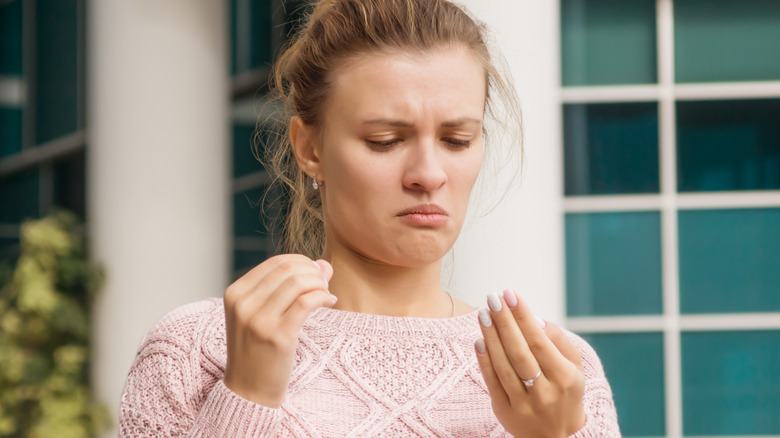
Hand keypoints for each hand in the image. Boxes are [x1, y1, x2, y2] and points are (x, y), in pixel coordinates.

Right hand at [223, 254, 335, 406]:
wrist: (249, 391)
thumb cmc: (259, 349)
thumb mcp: (264, 314)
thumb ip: (290, 287)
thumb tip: (323, 263)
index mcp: (235, 294)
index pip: (275, 263)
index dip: (301, 262)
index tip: (315, 273)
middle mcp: (243, 304)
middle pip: (287, 270)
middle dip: (312, 272)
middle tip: (324, 283)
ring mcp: (258, 320)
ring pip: (298, 283)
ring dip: (319, 283)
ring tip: (326, 293)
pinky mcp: (278, 336)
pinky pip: (307, 302)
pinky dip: (323, 297)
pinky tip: (329, 302)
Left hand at [475, 290, 585, 437]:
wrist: (558, 437)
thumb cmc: (565, 393)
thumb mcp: (575, 368)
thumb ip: (559, 341)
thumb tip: (535, 319)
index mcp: (565, 377)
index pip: (539, 341)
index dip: (523, 316)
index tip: (510, 294)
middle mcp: (545, 392)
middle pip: (520, 351)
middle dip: (504, 321)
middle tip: (492, 298)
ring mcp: (524, 404)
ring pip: (504, 366)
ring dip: (491, 337)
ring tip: (483, 314)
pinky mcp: (506, 412)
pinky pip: (492, 382)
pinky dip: (484, 360)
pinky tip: (479, 340)